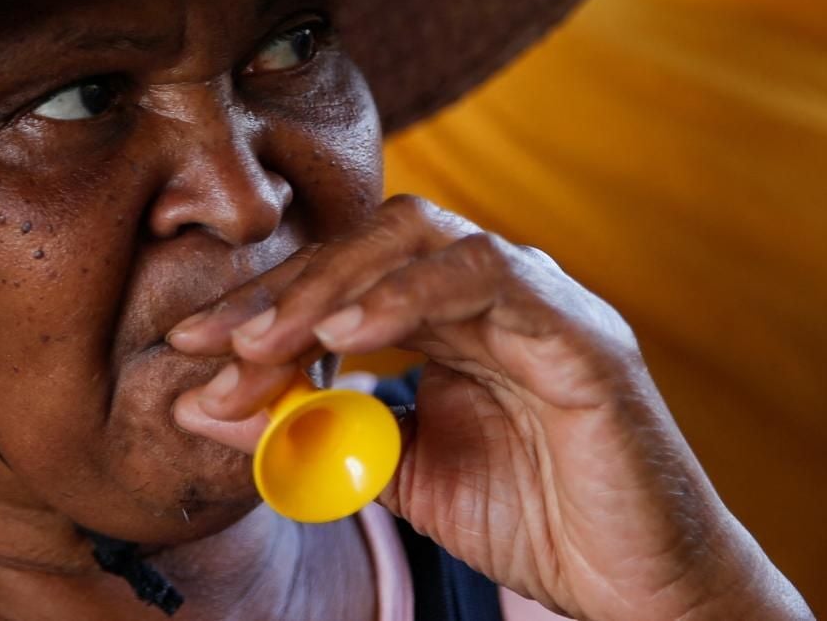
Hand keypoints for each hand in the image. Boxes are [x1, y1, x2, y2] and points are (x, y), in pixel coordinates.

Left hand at [168, 197, 811, 620]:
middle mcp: (494, 291)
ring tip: (263, 339)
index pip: (345, 279)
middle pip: (370, 243)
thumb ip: (312, 432)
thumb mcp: (393, 477)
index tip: (188, 346)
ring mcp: (543, 300)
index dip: (263, 305)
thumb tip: (203, 406)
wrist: (638, 588)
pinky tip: (349, 336)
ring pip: (423, 240)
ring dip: (332, 285)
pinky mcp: (584, 333)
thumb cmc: (532, 523)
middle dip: (282, 286)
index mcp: (451, 317)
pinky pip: (493, 277)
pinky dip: (413, 294)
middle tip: (207, 338)